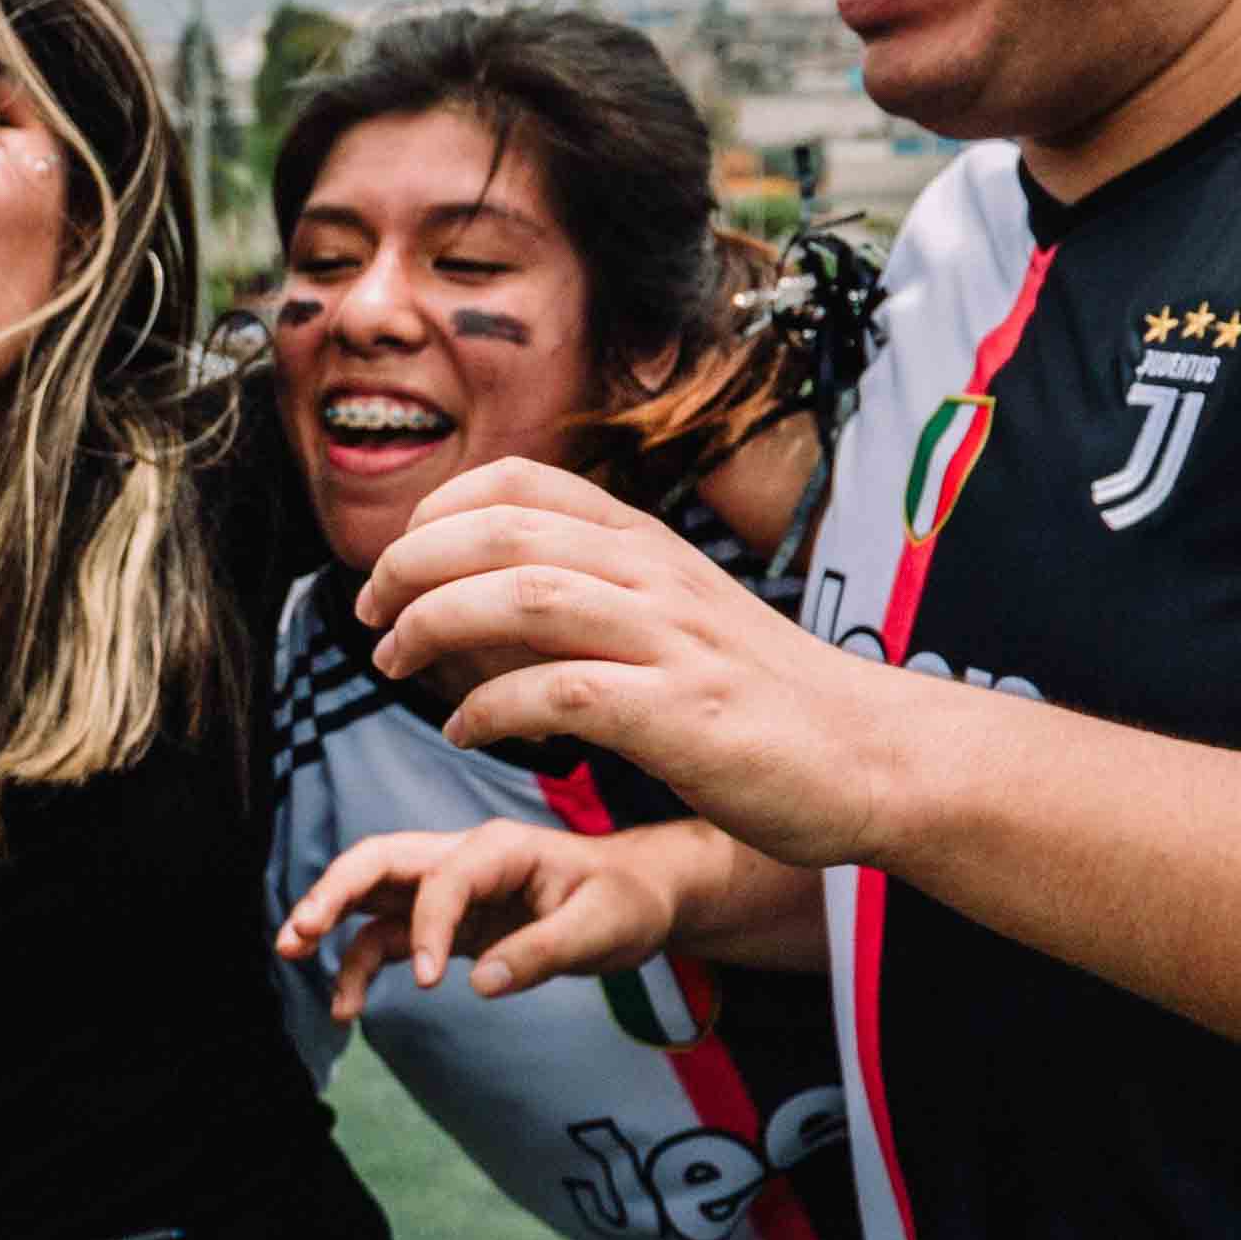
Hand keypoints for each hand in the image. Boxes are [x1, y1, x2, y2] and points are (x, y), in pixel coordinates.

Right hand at [271, 821, 689, 1020]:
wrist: (639, 898)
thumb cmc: (625, 902)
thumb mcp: (602, 928)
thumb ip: (542, 952)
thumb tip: (480, 985)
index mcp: (499, 848)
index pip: (441, 879)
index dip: (426, 928)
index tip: (425, 981)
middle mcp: (462, 860)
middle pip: (378, 860)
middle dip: (332, 891)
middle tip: (298, 932)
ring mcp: (447, 890)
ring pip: (370, 895)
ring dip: (328, 920)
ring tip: (291, 954)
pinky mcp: (444, 922)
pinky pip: (386, 937)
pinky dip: (359, 965)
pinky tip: (346, 1007)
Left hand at [356, 460, 905, 868]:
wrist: (870, 755)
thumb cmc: (761, 696)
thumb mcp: (675, 616)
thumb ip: (590, 597)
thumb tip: (479, 600)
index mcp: (648, 545)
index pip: (522, 484)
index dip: (438, 511)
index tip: (395, 563)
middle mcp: (655, 576)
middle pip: (503, 532)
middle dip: (413, 565)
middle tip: (370, 613)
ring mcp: (670, 642)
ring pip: (524, 599)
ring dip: (437, 625)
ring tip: (394, 663)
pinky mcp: (681, 714)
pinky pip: (561, 695)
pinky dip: (493, 708)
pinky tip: (464, 732)